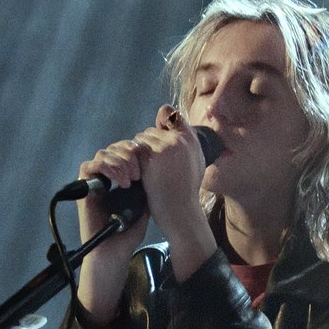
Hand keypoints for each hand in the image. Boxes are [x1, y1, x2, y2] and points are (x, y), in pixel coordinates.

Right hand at [73, 139, 149, 327]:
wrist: (113, 251)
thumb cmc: (128, 232)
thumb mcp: (144, 204)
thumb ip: (147, 185)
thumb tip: (158, 166)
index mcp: (118, 177)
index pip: (126, 151)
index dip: (137, 152)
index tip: (150, 164)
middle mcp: (104, 176)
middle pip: (114, 148)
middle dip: (129, 155)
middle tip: (139, 173)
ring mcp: (93, 181)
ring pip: (103, 153)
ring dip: (120, 161)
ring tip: (131, 179)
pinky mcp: (82, 187)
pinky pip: (90, 166)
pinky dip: (107, 168)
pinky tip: (121, 183)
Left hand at [132, 106, 215, 280]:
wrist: (181, 213)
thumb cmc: (186, 193)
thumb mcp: (196, 162)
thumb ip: (186, 144)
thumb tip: (171, 124)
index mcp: (192, 139)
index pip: (171, 114)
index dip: (161, 122)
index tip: (156, 139)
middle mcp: (180, 139)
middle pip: (151, 131)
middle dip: (147, 146)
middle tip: (147, 165)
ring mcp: (165, 147)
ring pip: (140, 140)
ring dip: (137, 154)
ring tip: (143, 172)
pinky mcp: (152, 158)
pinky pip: (134, 150)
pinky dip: (131, 161)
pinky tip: (136, 175)